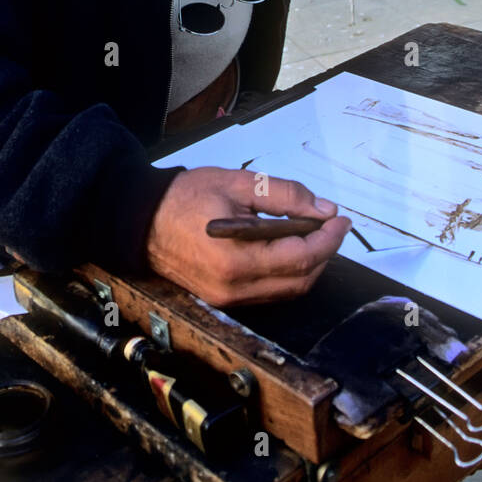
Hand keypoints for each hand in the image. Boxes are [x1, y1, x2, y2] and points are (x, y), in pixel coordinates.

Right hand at [145, 167, 351, 306]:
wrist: (141, 219)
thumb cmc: (185, 197)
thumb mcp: (238, 183)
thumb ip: (285, 195)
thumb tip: (323, 209)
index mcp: (237, 260)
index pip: (302, 258)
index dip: (329, 239)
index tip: (341, 220)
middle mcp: (234, 288)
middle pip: (300, 281)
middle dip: (324, 253)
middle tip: (331, 225)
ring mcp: (228, 298)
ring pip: (287, 290)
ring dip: (308, 265)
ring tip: (313, 234)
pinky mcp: (223, 299)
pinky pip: (268, 292)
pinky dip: (287, 273)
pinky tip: (288, 248)